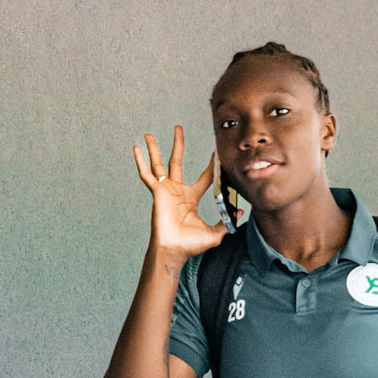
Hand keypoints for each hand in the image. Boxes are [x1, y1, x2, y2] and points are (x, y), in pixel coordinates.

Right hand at [133, 126, 226, 260]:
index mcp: (191, 197)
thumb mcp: (215, 233)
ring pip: (159, 164)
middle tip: (178, 128)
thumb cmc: (191, 244)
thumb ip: (227, 221)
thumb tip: (240, 212)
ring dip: (154, 149)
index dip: (212, 166)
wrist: (174, 250)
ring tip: (150, 134)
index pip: (205, 177)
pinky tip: (136, 148)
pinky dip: (141, 162)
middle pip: (178, 161)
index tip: (215, 153)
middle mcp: (177, 190)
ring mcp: (165, 190)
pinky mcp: (156, 193)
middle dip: (178, 145)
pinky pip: (147, 175)